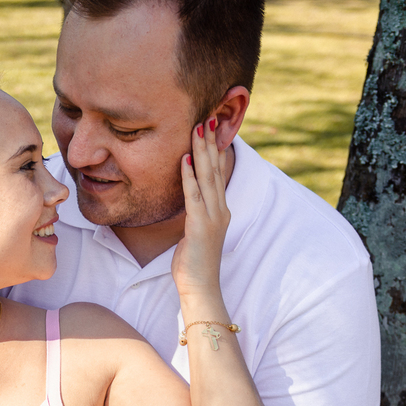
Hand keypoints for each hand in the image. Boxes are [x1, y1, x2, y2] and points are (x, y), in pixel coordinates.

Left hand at [172, 117, 230, 298]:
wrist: (201, 288)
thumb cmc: (194, 264)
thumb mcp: (194, 233)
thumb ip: (194, 215)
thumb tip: (188, 202)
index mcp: (220, 211)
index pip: (217, 174)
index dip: (214, 151)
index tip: (209, 130)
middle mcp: (220, 210)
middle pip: (215, 170)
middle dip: (209, 143)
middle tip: (206, 118)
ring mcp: (213, 218)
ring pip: (207, 178)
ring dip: (201, 152)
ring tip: (197, 129)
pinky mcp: (200, 226)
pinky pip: (194, 196)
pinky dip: (189, 176)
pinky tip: (185, 159)